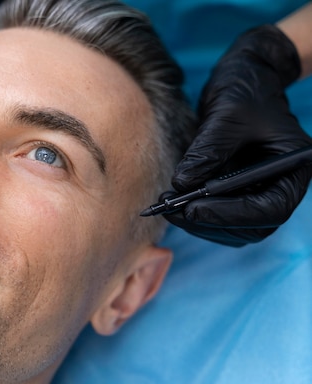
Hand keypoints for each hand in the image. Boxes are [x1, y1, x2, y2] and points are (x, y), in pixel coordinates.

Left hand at [165, 25, 311, 246]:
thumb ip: (206, 152)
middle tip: (171, 210)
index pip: (270, 209)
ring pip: (233, 228)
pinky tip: (174, 201)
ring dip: (199, 222)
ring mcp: (259, 191)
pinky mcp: (238, 192)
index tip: (192, 208)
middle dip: (209, 221)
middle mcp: (280, 185)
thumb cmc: (244, 91)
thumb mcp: (227, 115)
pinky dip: (196, 214)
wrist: (243, 79)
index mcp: (293, 167)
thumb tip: (182, 185)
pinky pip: (220, 216)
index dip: (230, 214)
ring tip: (167, 205)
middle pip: (251, 226)